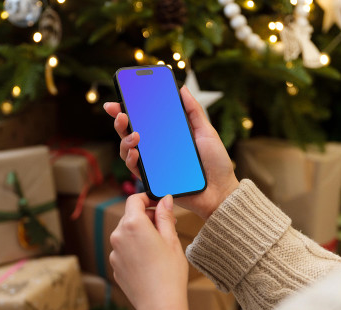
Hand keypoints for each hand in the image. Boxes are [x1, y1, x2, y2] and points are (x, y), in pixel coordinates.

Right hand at [104, 85, 239, 219]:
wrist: (222, 190)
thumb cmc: (215, 162)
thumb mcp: (206, 131)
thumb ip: (193, 111)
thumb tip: (181, 88)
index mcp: (166, 135)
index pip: (143, 120)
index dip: (127, 110)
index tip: (118, 99)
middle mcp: (156, 149)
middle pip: (130, 133)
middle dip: (120, 121)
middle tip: (121, 114)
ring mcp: (153, 164)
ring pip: (128, 151)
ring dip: (125, 140)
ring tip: (134, 134)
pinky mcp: (154, 181)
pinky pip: (136, 170)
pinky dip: (132, 159)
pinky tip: (135, 152)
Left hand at [109, 194, 189, 309]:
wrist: (160, 304)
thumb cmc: (169, 273)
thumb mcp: (171, 239)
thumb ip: (165, 216)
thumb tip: (165, 199)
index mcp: (133, 224)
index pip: (134, 200)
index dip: (147, 198)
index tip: (158, 203)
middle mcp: (118, 236)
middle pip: (130, 216)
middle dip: (147, 217)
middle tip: (166, 226)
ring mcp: (114, 252)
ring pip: (126, 233)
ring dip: (140, 233)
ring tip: (159, 245)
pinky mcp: (115, 265)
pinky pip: (124, 249)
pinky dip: (134, 248)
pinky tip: (149, 260)